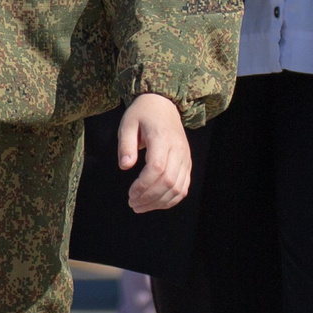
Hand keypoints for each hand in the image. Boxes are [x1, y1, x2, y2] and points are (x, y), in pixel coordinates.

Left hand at [117, 93, 190, 211]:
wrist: (163, 105)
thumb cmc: (142, 114)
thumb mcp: (127, 124)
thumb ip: (125, 145)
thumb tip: (125, 167)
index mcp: (162, 138)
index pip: (157, 168)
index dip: (143, 185)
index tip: (130, 193)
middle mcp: (178, 150)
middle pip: (168, 181)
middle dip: (149, 197)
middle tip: (132, 203)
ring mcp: (185, 158)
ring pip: (178, 188)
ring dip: (159, 202)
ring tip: (140, 206)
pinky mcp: (187, 164)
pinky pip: (184, 187)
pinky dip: (171, 199)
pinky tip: (156, 203)